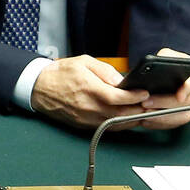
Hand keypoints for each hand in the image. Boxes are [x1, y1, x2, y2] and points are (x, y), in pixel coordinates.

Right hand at [31, 55, 147, 128]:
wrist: (38, 88)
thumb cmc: (60, 73)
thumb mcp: (83, 62)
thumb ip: (105, 70)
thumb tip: (122, 81)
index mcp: (88, 88)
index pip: (118, 97)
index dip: (135, 97)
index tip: (145, 93)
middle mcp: (87, 106)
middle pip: (120, 114)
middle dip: (138, 110)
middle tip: (150, 104)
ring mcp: (85, 118)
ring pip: (115, 123)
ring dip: (132, 119)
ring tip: (143, 112)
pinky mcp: (83, 125)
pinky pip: (106, 127)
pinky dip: (119, 124)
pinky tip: (127, 118)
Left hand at [137, 48, 189, 129]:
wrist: (185, 73)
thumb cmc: (175, 64)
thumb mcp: (170, 55)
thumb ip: (164, 57)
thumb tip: (152, 63)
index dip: (186, 90)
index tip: (178, 96)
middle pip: (185, 103)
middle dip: (164, 104)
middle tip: (146, 104)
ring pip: (182, 116)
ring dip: (162, 117)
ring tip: (144, 115)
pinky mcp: (186, 114)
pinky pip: (176, 123)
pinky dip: (162, 123)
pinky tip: (147, 121)